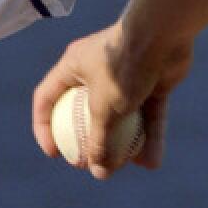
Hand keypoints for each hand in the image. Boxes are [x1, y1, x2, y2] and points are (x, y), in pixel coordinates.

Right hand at [32, 21, 192, 178]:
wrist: (163, 34)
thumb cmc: (124, 65)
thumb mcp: (104, 108)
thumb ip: (98, 140)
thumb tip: (98, 173)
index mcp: (72, 67)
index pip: (47, 99)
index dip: (44, 128)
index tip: (55, 154)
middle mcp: (95, 71)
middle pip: (84, 112)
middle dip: (88, 142)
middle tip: (91, 166)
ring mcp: (125, 77)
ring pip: (120, 117)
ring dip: (124, 144)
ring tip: (126, 168)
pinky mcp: (151, 83)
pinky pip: (146, 115)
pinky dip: (149, 137)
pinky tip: (151, 162)